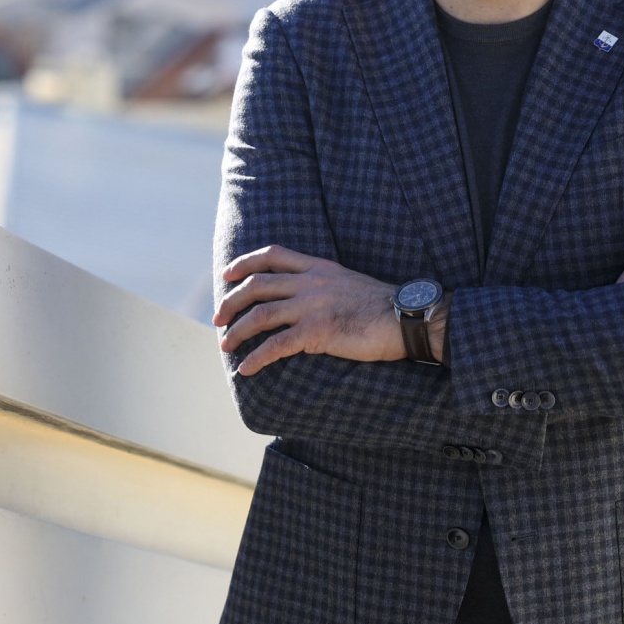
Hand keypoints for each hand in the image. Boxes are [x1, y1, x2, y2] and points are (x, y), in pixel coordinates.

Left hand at [214, 245, 407, 374]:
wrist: (406, 319)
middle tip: (218, 318)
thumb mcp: (348, 281)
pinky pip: (277, 345)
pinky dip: (257, 357)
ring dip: (238, 330)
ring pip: (261, 315)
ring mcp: (312, 306)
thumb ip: (323, 283)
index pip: (272, 255)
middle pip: (257, 285)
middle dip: (232, 301)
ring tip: (225, 344)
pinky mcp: (317, 332)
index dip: (245, 263)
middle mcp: (311, 282)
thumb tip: (302, 297)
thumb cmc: (381, 306)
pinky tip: (246, 368)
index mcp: (318, 267)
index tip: (228, 274)